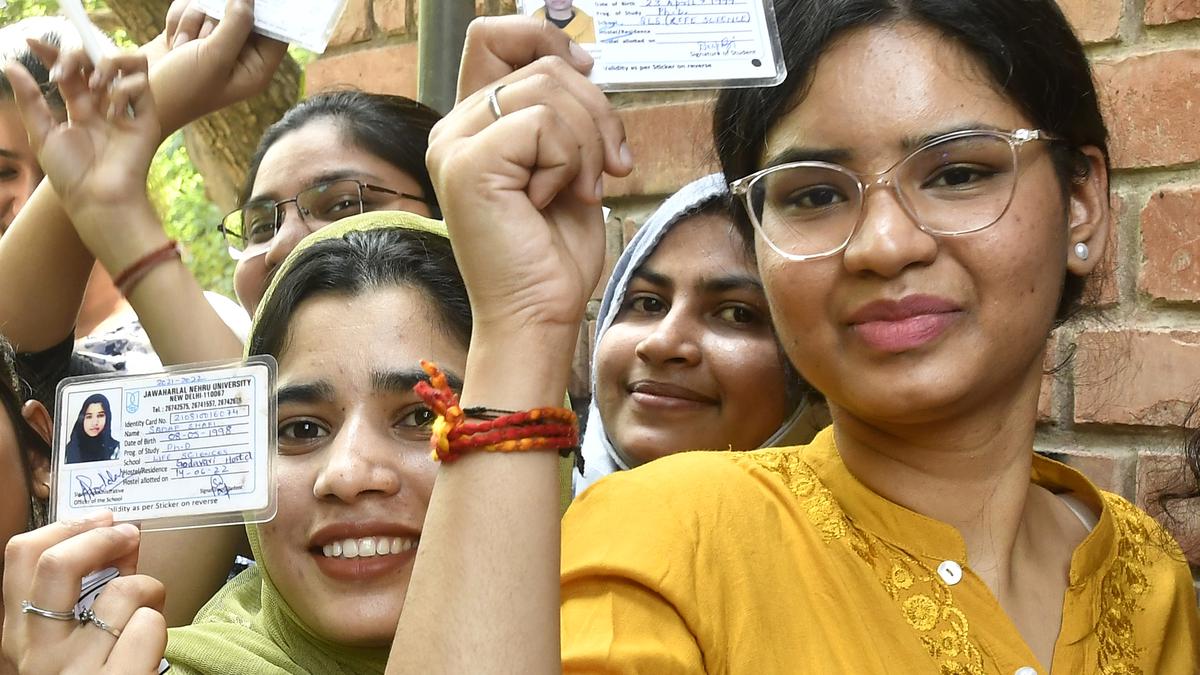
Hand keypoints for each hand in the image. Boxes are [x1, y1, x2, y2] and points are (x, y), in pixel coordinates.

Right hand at [2, 513, 166, 673]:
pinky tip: (151, 644)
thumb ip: (86, 593)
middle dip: (104, 536)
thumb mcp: (66, 643)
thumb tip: (120, 541)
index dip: (67, 526)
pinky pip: (150, 627)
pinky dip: (160, 626)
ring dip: (149, 589)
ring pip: (122, 592)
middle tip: (131, 535)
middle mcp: (35, 654)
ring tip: (149, 607)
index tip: (100, 519)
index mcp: (18, 637)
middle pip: (58, 563)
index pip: (21, 557)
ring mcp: (73, 672)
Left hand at [6, 42, 160, 228]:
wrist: (98, 198)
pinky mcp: (147, 117)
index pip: (70, 71)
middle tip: (62, 73)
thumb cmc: (70, 174)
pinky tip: (113, 110)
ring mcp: (127, 109)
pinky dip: (124, 89)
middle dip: (77, 56)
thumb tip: (10, 64)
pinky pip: (141, 83)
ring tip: (94, 83)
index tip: (31, 44)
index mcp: (81, 109)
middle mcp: (105, 105)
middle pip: (96, 60)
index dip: (53, 54)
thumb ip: (29, 98)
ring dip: (108, 63)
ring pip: (128, 63)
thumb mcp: (41, 133)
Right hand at [146, 0, 286, 135]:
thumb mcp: (214, 57)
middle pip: (242, 12)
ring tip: (183, 46)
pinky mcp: (193, 31)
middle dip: (216, 17)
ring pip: (213, 5)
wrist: (140, 97)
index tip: (245, 1)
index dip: (267, 11)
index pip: (277, 31)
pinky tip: (172, 41)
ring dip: (193, 19)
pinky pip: (191, 7)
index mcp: (257, 67)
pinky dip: (179, 18)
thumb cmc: (183, 88)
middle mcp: (240, 53)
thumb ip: (236, 25)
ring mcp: (216, 41)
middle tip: (203, 39)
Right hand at [428, 17, 632, 335]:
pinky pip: (545, 124)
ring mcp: (455, 145)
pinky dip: (571, 163)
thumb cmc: (552, 254)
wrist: (538, 313)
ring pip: (549, 88)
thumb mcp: (568, 164)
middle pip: (542, 62)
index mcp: (473, 125)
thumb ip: (562, 111)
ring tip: (581, 189)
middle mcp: (454, 129)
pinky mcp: (468, 164)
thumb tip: (581, 60)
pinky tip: (553, 200)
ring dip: (589, 143)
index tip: (587, 76)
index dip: (545, 38)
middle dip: (596, 110)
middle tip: (610, 166)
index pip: (494, 35)